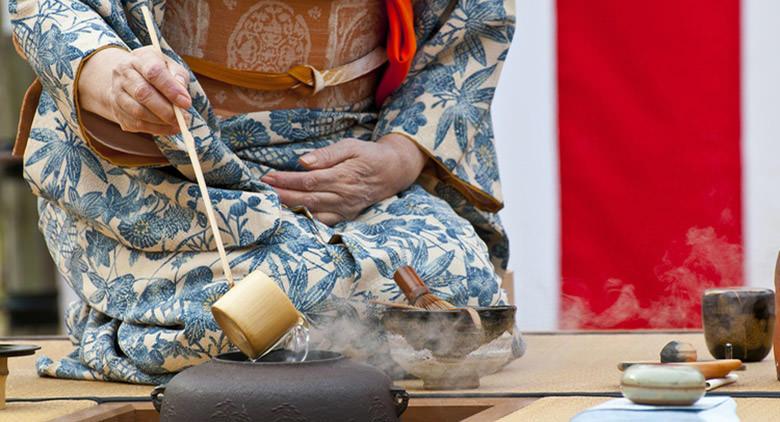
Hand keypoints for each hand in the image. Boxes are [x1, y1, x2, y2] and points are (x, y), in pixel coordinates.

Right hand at [78, 46, 190, 135]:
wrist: (130, 78)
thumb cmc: (157, 72)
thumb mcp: (170, 65)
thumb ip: (178, 76)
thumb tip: (182, 92)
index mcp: (139, 59)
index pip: (153, 72)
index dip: (171, 89)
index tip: (186, 103)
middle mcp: (124, 74)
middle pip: (143, 93)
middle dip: (166, 109)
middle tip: (184, 118)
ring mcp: (117, 93)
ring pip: (137, 111)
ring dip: (161, 122)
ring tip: (179, 124)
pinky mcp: (117, 110)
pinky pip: (135, 124)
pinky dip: (155, 129)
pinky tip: (169, 128)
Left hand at [262, 134, 427, 224]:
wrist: (393, 172)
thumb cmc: (369, 156)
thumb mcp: (351, 146)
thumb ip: (327, 154)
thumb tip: (302, 162)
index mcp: (344, 176)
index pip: (308, 180)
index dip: (286, 180)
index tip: (268, 177)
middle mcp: (344, 196)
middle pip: (307, 199)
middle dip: (282, 195)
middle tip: (263, 190)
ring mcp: (345, 209)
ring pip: (313, 213)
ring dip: (290, 209)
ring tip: (271, 202)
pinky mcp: (347, 216)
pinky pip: (323, 222)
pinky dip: (306, 220)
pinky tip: (291, 214)